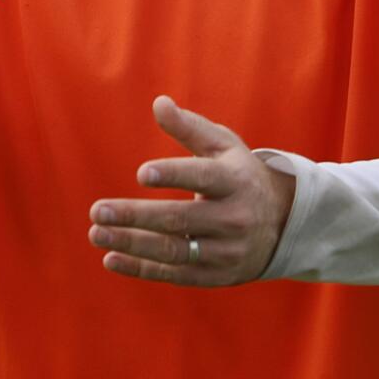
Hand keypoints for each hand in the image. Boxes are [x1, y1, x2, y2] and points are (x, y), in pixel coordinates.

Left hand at [86, 95, 297, 286]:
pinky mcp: (217, 275)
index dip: (173, 175)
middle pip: (181, 219)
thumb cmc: (239, 175)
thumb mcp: (223, 146)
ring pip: (175, 251)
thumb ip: (189, 127)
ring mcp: (227, 251)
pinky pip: (176, 275)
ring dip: (132, 244)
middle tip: (97, 210)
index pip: (203, 177)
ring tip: (96, 233)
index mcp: (235, 181)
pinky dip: (142, 269)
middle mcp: (234, 219)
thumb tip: (159, 103)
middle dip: (136, 216)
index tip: (140, 174)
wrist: (283, 223)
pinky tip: (110, 258)